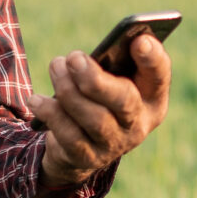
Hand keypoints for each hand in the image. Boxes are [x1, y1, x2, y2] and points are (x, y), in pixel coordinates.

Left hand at [30, 32, 170, 194]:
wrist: (82, 145)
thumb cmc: (99, 98)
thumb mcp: (110, 79)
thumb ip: (111, 63)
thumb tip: (84, 57)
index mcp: (151, 97)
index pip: (159, 76)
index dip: (153, 58)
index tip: (139, 40)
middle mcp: (139, 124)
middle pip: (125, 101)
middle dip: (96, 79)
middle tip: (74, 58)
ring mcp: (114, 144)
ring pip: (94, 118)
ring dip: (69, 90)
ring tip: (56, 67)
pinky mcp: (87, 158)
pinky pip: (69, 136)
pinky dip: (51, 114)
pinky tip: (37, 100)